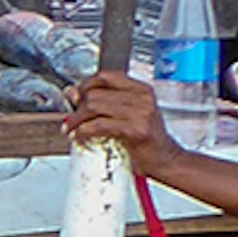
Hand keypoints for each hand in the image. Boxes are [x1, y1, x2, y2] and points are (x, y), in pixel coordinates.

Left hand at [66, 69, 181, 174]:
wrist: (166, 160)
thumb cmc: (147, 140)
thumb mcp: (129, 116)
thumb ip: (105, 103)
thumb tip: (71, 92)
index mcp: (141, 90)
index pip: (105, 76)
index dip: (85, 85)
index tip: (75, 97)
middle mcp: (142, 97)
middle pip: (95, 92)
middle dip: (77, 107)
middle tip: (71, 119)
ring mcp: (141, 113)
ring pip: (93, 106)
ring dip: (76, 120)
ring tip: (71, 129)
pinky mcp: (136, 130)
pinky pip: (99, 125)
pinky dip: (83, 131)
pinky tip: (79, 136)